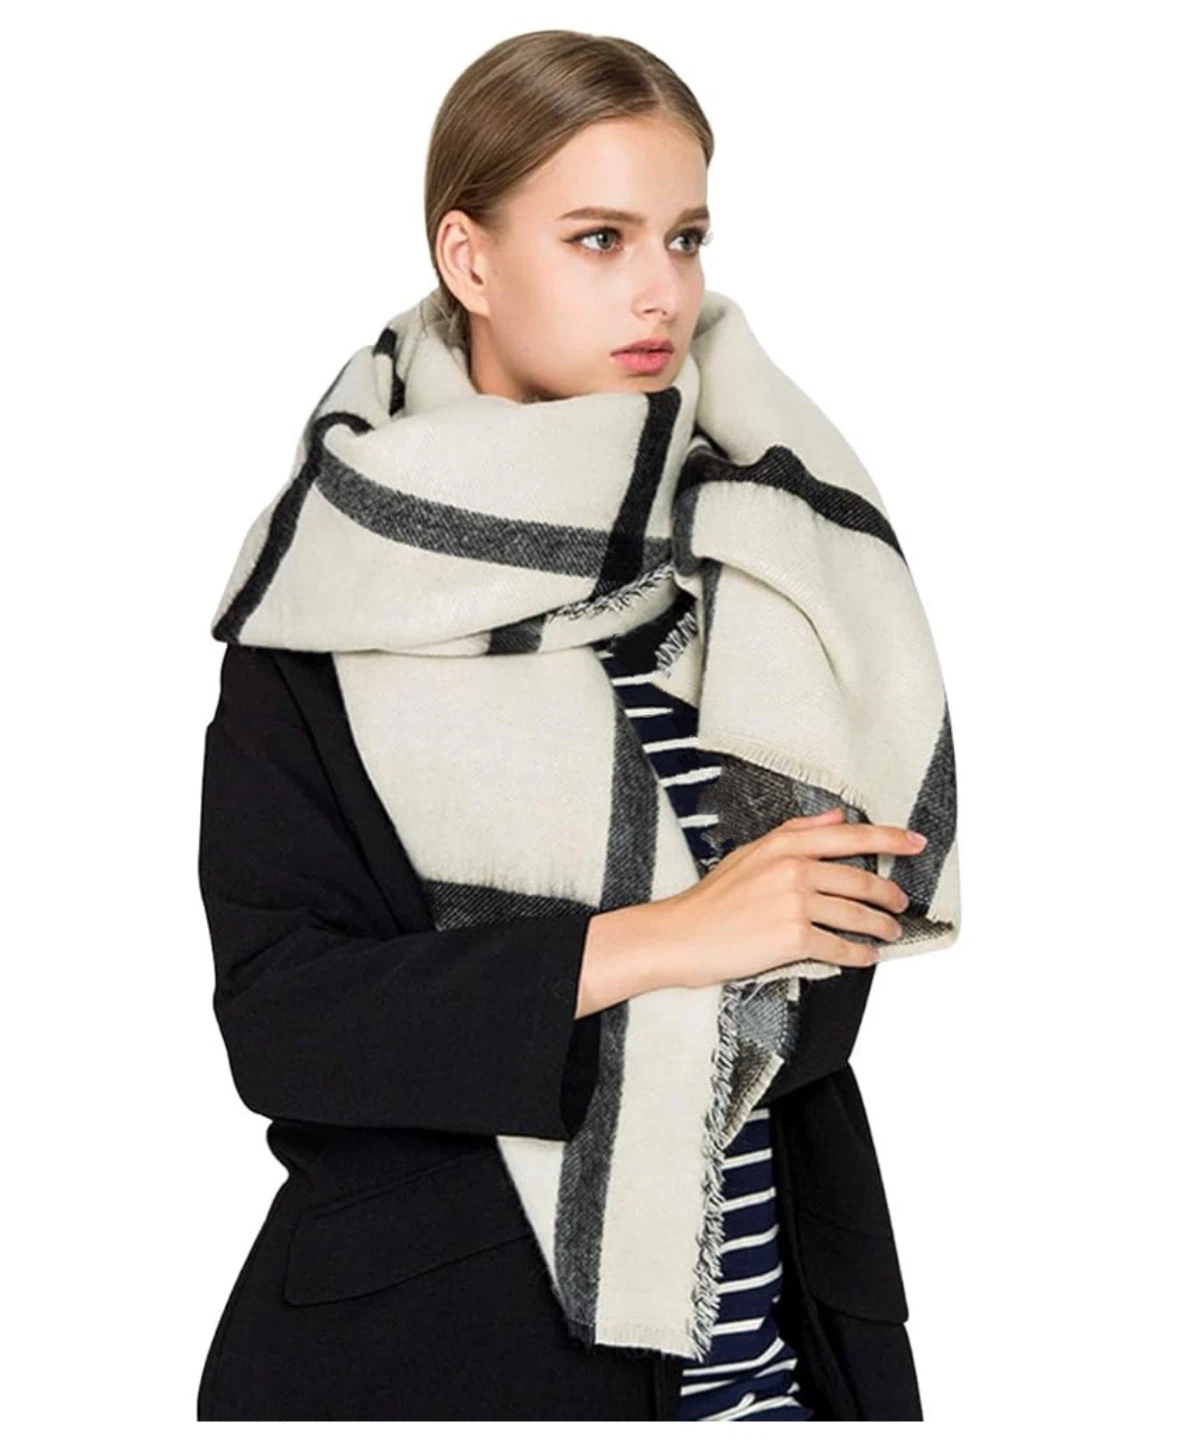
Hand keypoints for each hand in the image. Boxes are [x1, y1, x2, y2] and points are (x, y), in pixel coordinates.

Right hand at [652, 807, 926, 987]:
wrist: (682, 935)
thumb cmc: (713, 898)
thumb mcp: (751, 852)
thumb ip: (796, 832)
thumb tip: (835, 817)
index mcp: (785, 846)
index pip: (850, 835)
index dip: (889, 838)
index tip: (915, 842)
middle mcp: (794, 870)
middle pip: (860, 879)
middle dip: (889, 894)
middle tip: (902, 903)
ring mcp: (795, 904)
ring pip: (856, 914)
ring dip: (881, 926)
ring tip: (891, 933)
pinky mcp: (793, 938)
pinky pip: (840, 947)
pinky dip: (859, 955)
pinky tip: (867, 957)